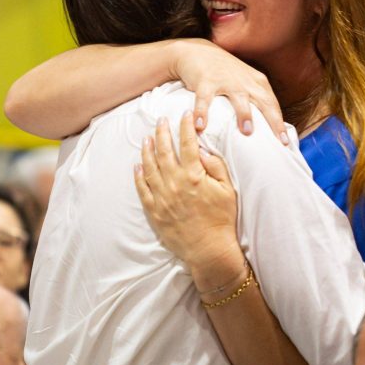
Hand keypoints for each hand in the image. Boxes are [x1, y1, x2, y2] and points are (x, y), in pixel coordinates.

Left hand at [135, 112, 243, 289]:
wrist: (209, 249)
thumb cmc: (222, 220)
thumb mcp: (228, 190)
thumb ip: (215, 167)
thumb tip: (201, 149)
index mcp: (193, 176)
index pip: (187, 143)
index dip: (185, 126)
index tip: (185, 114)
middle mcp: (174, 183)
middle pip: (164, 151)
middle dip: (162, 132)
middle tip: (161, 120)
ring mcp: (162, 197)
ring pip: (149, 167)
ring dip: (148, 150)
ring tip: (147, 138)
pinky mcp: (154, 211)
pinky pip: (142, 189)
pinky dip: (138, 176)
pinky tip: (137, 166)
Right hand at [172, 39, 287, 143]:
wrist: (199, 51)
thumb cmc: (225, 73)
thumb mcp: (245, 81)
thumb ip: (255, 99)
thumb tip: (265, 128)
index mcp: (257, 82)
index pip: (272, 104)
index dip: (279, 122)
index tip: (285, 142)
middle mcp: (245, 81)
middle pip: (263, 101)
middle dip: (273, 120)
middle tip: (279, 140)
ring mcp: (226, 80)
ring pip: (238, 97)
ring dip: (244, 114)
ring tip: (247, 132)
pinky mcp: (206, 80)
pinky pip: (205, 98)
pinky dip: (202, 111)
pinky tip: (200, 126)